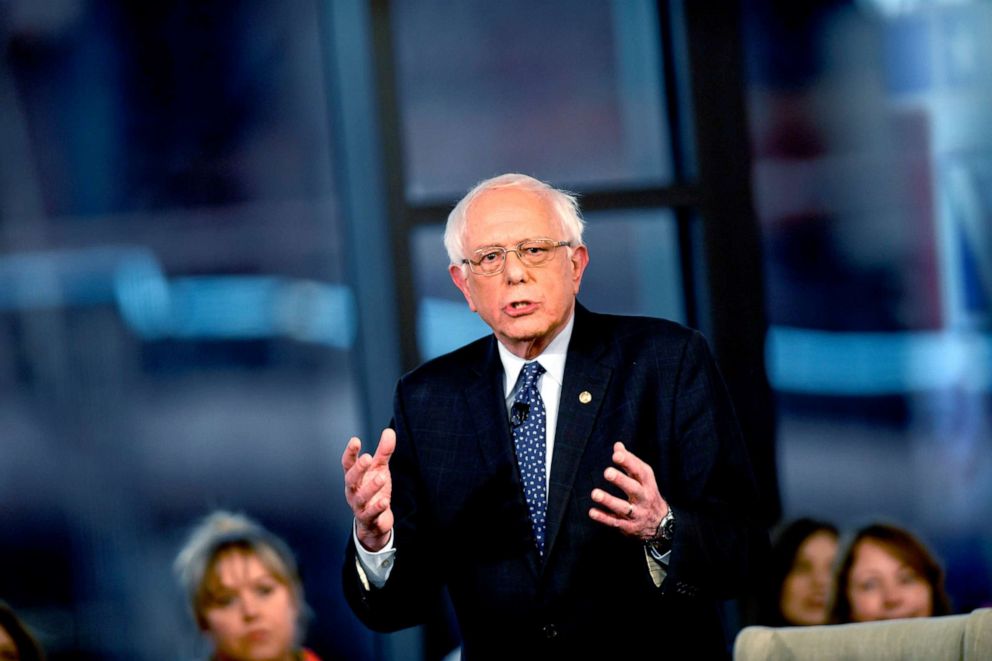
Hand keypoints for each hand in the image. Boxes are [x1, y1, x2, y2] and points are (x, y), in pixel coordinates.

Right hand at [342, 428, 394, 551]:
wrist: (374, 522)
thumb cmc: (374, 491)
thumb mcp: (379, 469)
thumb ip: (383, 452)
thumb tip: (389, 431)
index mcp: (354, 477)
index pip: (348, 463)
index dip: (350, 452)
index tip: (355, 440)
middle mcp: (353, 491)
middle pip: (351, 479)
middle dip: (358, 469)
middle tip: (367, 458)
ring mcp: (359, 506)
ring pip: (361, 497)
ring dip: (371, 487)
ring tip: (381, 477)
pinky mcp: (368, 519)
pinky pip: (371, 514)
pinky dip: (377, 508)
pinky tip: (384, 501)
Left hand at [588, 442, 668, 540]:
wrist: (662, 524)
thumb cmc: (646, 493)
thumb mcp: (643, 478)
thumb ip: (630, 462)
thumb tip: (618, 446)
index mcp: (647, 483)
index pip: (640, 471)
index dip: (629, 462)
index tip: (616, 455)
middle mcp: (644, 498)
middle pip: (633, 489)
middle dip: (621, 480)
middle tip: (607, 472)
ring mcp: (637, 513)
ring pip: (623, 507)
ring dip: (608, 501)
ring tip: (595, 493)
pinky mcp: (629, 526)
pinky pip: (615, 522)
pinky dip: (603, 518)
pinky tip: (592, 512)